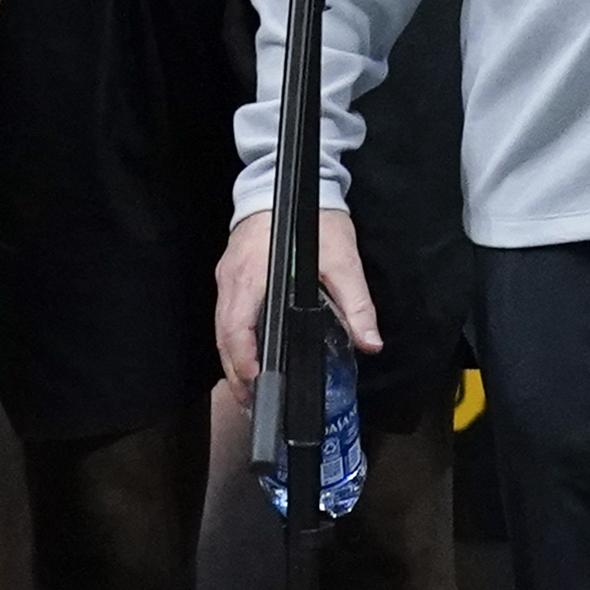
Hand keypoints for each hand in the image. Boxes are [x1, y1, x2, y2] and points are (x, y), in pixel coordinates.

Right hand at [213, 203, 383, 390]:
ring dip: (232, 363)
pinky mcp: (229, 278)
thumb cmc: (311, 218)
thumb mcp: (341, 259)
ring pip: (219, 330)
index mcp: (253, 275)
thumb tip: (370, 342)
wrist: (282, 184)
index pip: (237, 326)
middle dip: (236, 374)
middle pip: (223, 336)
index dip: (244, 359)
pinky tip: (248, 361)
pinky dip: (233, 345)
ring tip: (252, 393)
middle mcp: (231, 280)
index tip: (259, 384)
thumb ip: (356, 303)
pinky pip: (224, 318)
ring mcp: (226, 278)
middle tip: (255, 405)